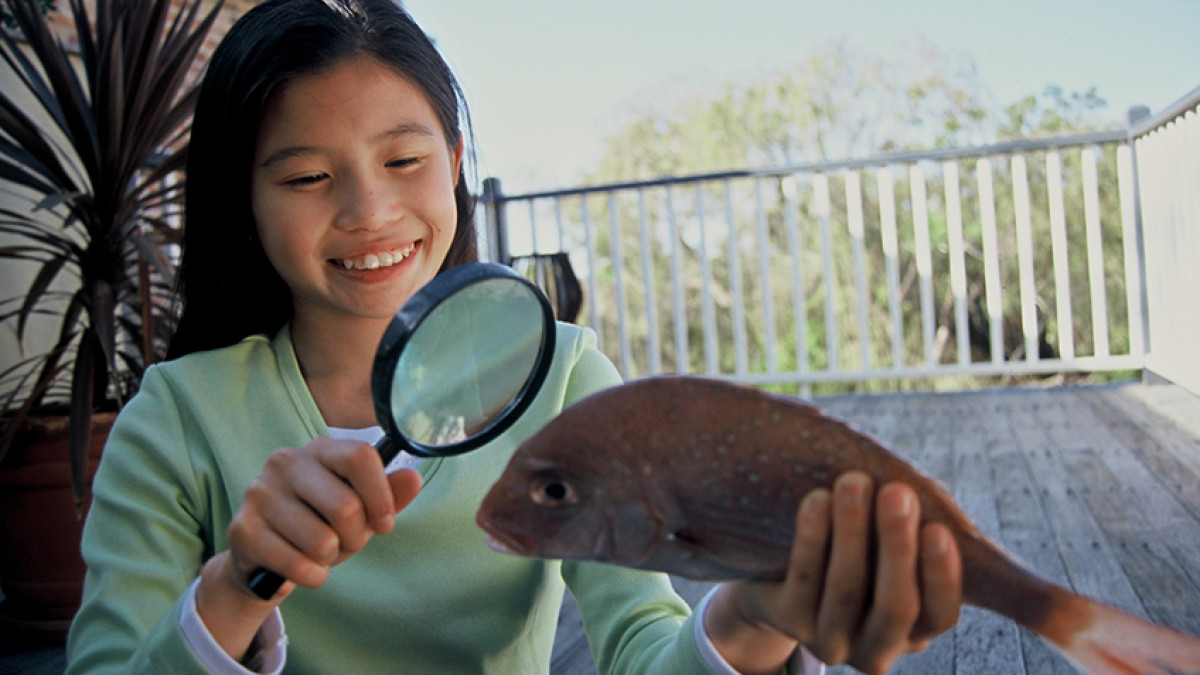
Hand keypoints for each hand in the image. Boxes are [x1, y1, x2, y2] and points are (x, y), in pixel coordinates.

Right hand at [196, 438, 420, 657]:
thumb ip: (388, 494)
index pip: (360, 457)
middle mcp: (285, 462)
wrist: (264, 558)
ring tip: (318, 552)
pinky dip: (312, 576)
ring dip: (330, 559)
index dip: (381, 497)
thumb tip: (413, 478)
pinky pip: (298, 565)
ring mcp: (259, 493)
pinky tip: (301, 568)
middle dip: (356, 538)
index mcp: (319, 449)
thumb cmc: (319, 525)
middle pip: (346, 506)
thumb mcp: (359, 509)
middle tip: (344, 542)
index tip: (384, 523)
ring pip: (322, 541)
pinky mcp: (242, 529)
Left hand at [707, 471, 962, 674]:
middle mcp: (876, 648)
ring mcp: (831, 640)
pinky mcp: (791, 622)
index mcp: (914, 631)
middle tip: (896, 492)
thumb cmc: (856, 549)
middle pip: (895, 605)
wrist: (782, 576)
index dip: (942, 576)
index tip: (938, 528)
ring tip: (853, 483)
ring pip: (845, 588)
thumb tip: (928, 491)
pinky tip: (816, 500)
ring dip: (852, 531)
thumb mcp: (889, 541)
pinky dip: (811, 537)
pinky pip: (803, 579)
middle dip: (897, 545)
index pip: (940, 614)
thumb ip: (915, 522)